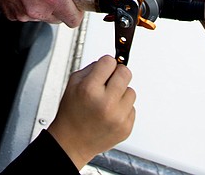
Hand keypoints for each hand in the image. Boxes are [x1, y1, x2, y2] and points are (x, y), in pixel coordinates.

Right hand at [0, 0, 96, 26]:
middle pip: (58, 19)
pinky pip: (26, 15)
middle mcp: (37, 9)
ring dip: (42, 6)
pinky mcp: (11, 15)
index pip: (73, 20)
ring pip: (42, 17)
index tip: (75, 3)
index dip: (77, 12)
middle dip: (60, 6)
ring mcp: (22, 14)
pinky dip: (28, 6)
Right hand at [47, 55, 135, 169]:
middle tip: (109, 83)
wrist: (72, 142)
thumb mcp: (73, 84)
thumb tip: (110, 61)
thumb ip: (92, 68)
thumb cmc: (72, 113)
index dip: (106, 64)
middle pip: (126, 73)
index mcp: (90, 89)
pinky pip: (132, 108)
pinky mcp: (126, 127)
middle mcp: (106, 103)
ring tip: (107, 102)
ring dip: (121, 94)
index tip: (104, 69)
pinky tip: (110, 114)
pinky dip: (123, 109)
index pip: (110, 62)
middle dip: (117, 75)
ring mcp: (118, 117)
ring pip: (131, 91)